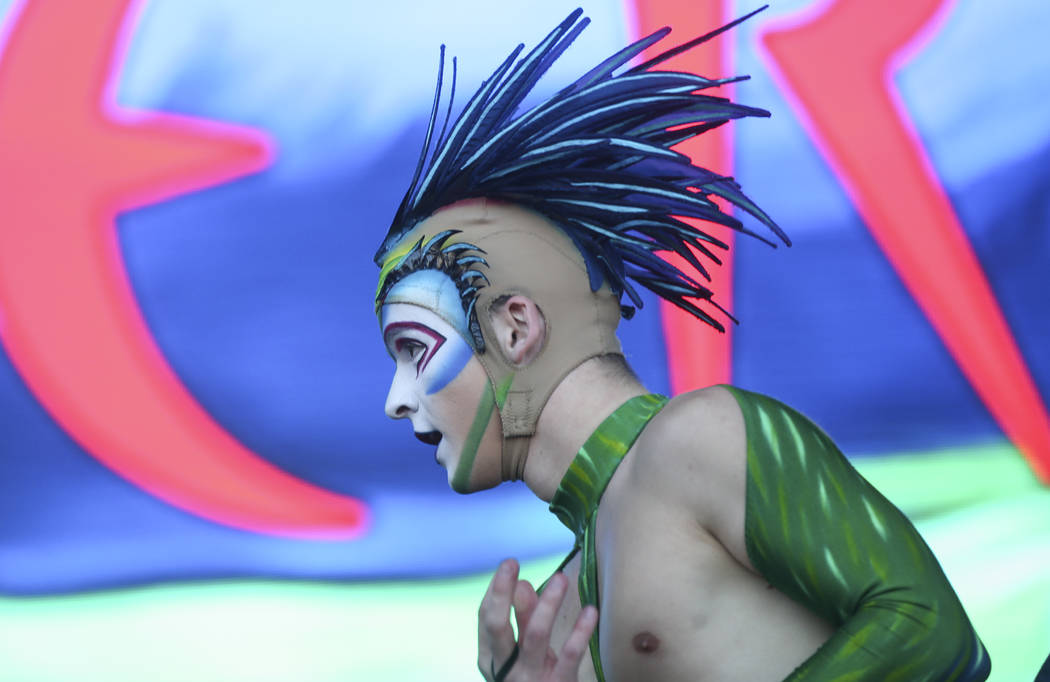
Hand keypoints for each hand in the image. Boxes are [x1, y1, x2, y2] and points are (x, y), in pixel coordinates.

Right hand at [478, 558, 598, 680]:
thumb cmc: (536, 680)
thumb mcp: (525, 651)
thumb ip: (524, 619)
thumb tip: (523, 583)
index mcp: (491, 659)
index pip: (486, 619)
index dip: (495, 591)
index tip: (508, 565)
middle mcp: (505, 670)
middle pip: (497, 626)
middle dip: (502, 592)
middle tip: (511, 562)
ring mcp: (530, 680)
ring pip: (534, 636)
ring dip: (547, 604)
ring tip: (561, 579)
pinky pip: (569, 656)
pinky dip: (580, 631)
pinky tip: (590, 611)